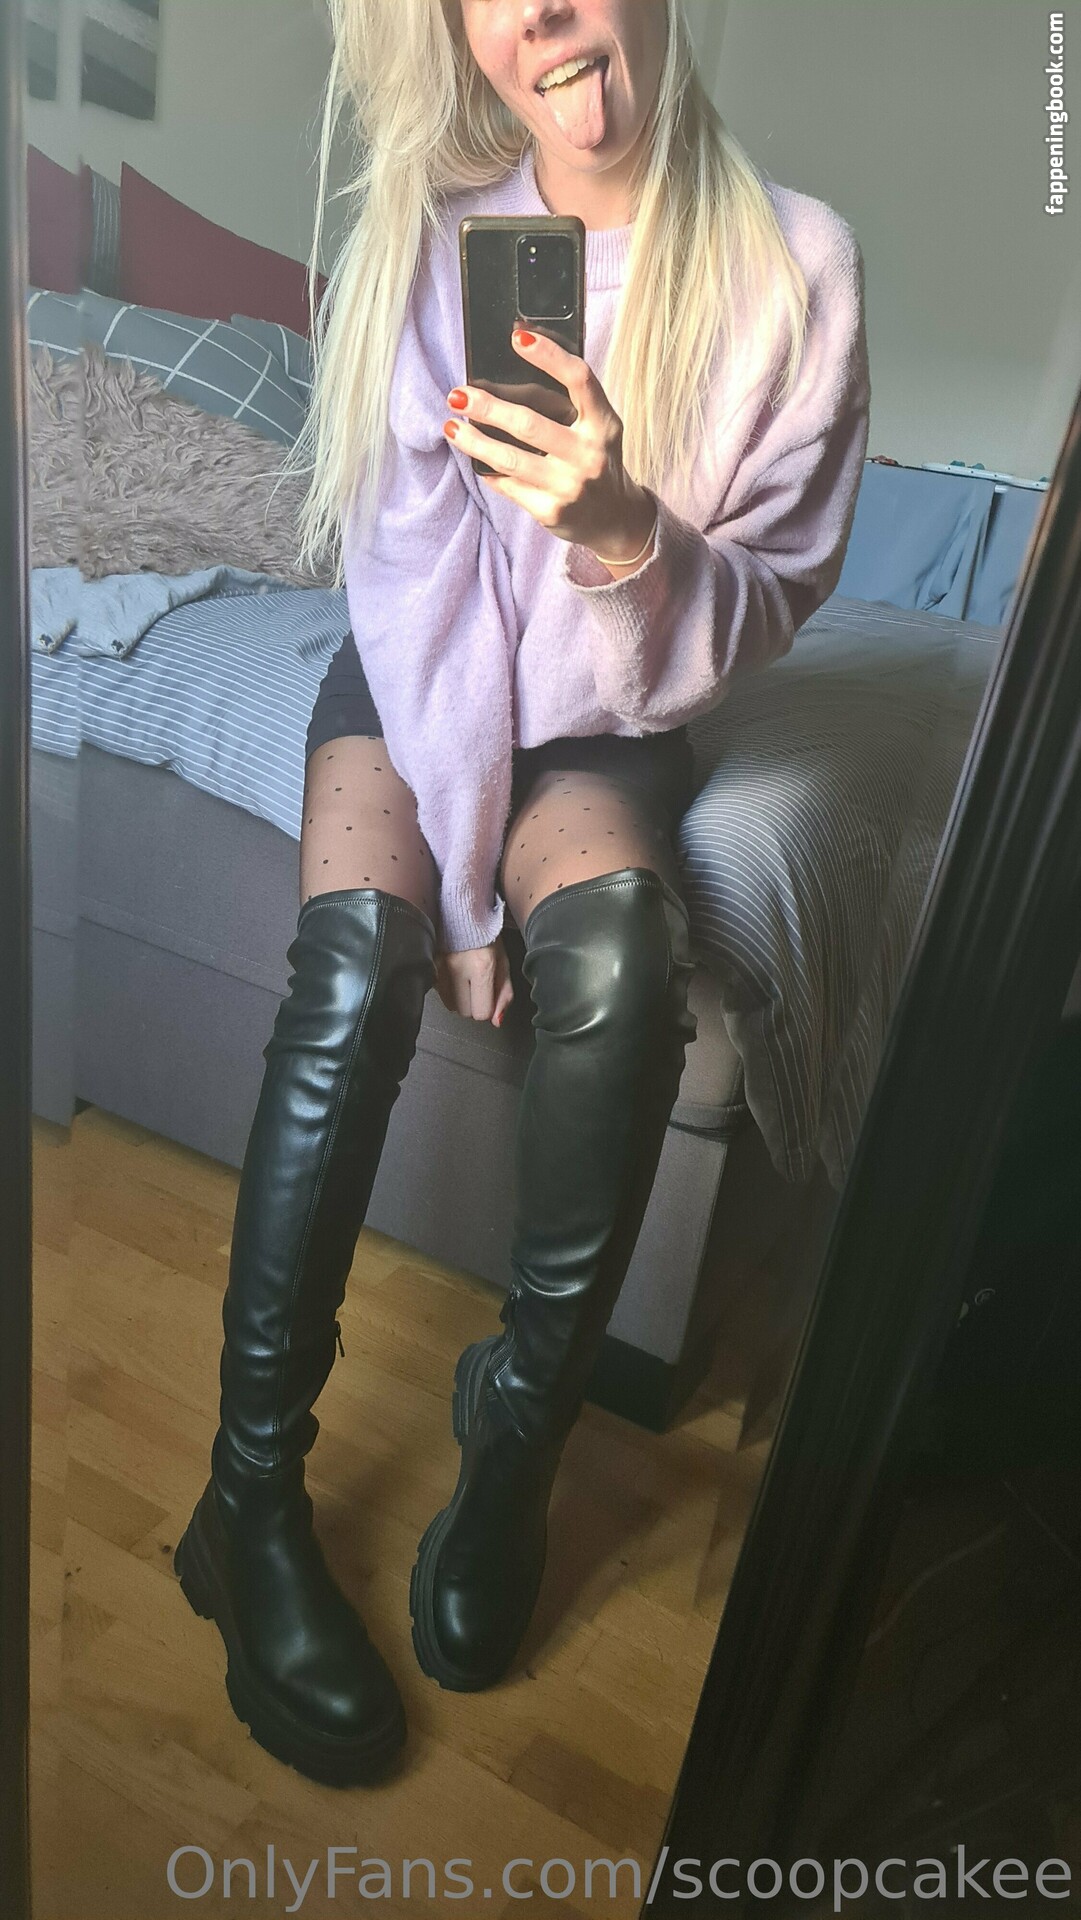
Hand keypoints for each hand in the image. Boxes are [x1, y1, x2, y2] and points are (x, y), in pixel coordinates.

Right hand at [435, 935, 513, 1027]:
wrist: (461, 911)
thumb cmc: (486, 935)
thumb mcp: (503, 962)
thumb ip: (504, 993)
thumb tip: (497, 1021)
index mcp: (482, 967)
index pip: (481, 1012)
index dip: (487, 1007)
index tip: (488, 995)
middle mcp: (458, 969)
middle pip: (464, 1012)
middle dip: (473, 1003)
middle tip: (477, 985)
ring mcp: (439, 967)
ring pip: (449, 1004)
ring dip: (458, 997)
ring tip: (464, 977)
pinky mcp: (428, 965)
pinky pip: (438, 991)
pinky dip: (446, 988)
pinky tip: (453, 972)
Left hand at [444, 330, 657, 572]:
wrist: (615, 519)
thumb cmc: (597, 461)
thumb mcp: (598, 428)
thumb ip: (570, 405)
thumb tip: (510, 374)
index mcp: (603, 424)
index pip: (579, 380)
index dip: (550, 355)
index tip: (518, 337)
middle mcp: (590, 454)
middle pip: (530, 423)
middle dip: (488, 407)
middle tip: (458, 395)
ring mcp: (570, 486)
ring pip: (510, 459)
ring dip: (474, 441)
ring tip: (451, 426)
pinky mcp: (551, 511)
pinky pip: (509, 486)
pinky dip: (488, 470)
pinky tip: (475, 460)